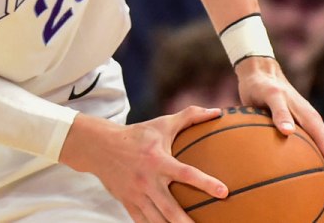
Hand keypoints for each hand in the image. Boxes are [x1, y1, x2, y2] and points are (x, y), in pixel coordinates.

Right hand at [60, 107, 227, 221]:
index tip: (224, 192)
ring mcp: (136, 194)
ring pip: (157, 220)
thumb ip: (190, 117)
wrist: (99, 146)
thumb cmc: (136, 135)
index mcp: (158, 161)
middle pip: (170, 208)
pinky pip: (143, 222)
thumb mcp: (161, 124)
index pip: (185, 173)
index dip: (205, 183)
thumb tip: (217, 111)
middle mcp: (147, 180)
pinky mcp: (128, 203)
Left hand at [234, 56, 323, 197]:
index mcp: (312, 120)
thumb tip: (288, 133)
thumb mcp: (271, 96)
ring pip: (315, 153)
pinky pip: (300, 149)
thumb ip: (279, 112)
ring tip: (314, 193)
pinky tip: (289, 175)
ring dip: (318, 172)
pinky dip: (300, 162)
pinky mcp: (291, 127)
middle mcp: (311, 125)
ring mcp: (302, 126)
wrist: (257, 73)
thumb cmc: (263, 84)